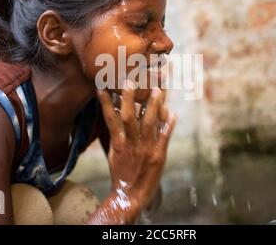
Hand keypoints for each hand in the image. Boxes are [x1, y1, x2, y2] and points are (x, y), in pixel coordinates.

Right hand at [96, 81, 175, 210]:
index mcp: (118, 142)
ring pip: (149, 124)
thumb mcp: (114, 153)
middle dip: (130, 98)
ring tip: (158, 89)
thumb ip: (116, 134)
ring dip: (154, 106)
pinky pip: (164, 138)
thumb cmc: (121, 173)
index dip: (106, 103)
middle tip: (130, 80)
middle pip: (129, 117)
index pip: (111, 119)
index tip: (102, 87)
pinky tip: (173, 114)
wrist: (130, 195)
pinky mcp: (158, 156)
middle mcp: (131, 143)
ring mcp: (146, 149)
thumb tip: (114, 116)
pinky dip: (169, 126)